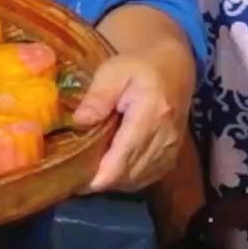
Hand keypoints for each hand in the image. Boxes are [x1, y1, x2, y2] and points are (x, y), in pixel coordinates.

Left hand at [73, 53, 183, 191]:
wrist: (173, 69)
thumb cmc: (138, 67)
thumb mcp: (113, 72)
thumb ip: (98, 97)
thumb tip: (80, 121)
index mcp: (150, 116)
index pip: (123, 161)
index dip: (98, 177)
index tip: (73, 179)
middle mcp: (165, 139)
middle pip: (128, 176)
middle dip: (100, 181)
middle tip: (74, 175)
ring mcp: (171, 150)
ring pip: (136, 181)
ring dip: (112, 181)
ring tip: (89, 171)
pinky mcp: (171, 156)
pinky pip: (146, 178)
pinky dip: (126, 179)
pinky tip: (111, 168)